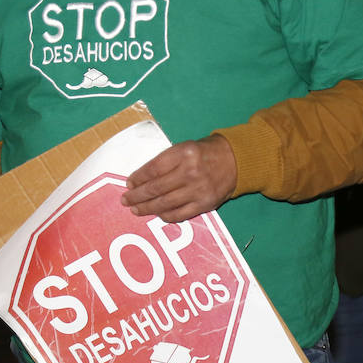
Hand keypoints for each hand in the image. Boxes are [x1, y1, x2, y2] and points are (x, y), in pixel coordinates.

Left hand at [121, 134, 236, 221]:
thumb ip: (166, 160)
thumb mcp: (185, 146)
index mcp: (184, 153)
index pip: (154, 168)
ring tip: (135, 209)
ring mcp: (198, 190)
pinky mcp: (205, 204)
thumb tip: (142, 178)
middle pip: (156, 187)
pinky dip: (166, 215)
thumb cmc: (206, 152)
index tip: (129, 183)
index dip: (138, 178)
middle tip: (125, 199)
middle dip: (137, 195)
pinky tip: (157, 214)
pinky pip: (180, 214)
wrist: (236, 160)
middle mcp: (190, 172)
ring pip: (165, 203)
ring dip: (147, 208)